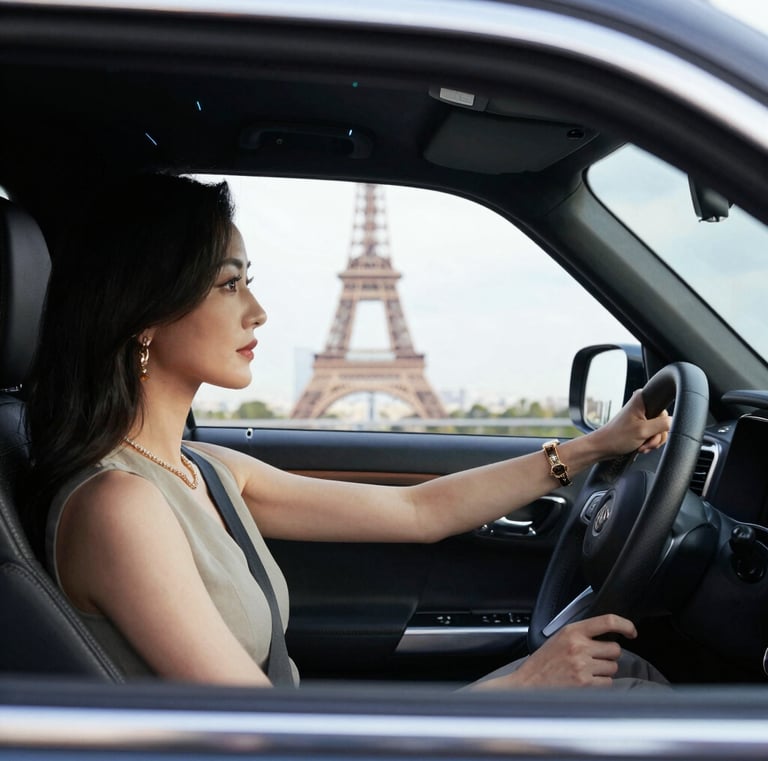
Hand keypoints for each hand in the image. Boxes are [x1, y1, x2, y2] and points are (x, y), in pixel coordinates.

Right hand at [505, 614, 636, 687]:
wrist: (529, 683)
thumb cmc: (544, 661)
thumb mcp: (559, 638)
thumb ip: (582, 634)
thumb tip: (608, 635)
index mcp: (572, 631)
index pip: (607, 621)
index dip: (625, 624)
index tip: (631, 631)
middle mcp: (579, 646)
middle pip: (615, 649)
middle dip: (608, 655)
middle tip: (594, 659)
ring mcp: (583, 665)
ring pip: (613, 667)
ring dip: (604, 670)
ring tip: (586, 671)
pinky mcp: (585, 684)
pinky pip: (608, 682)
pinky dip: (600, 683)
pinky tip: (585, 681)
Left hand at [594, 390, 669, 458]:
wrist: (603, 447)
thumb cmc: (616, 438)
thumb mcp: (643, 431)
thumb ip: (663, 425)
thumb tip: (674, 421)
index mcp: (642, 400)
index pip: (665, 407)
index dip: (662, 422)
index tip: (653, 429)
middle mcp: (642, 405)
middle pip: (664, 421)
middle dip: (656, 436)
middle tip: (645, 440)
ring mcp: (642, 416)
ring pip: (660, 430)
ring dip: (653, 441)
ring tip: (641, 445)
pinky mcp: (640, 425)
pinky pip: (654, 434)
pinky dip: (649, 443)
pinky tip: (641, 446)